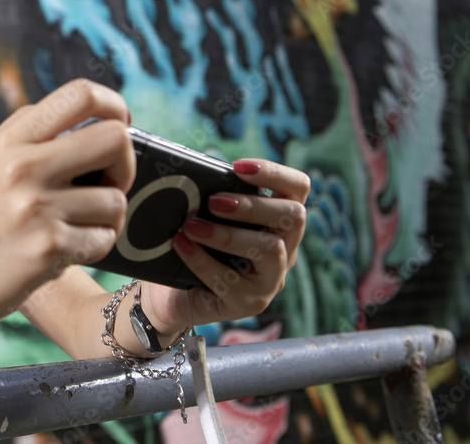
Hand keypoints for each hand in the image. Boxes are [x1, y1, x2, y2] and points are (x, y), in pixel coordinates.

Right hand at [0, 79, 135, 320]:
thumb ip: (31, 135)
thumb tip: (96, 118)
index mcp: (10, 139)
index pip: (81, 95)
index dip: (114, 105)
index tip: (118, 126)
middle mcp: (21, 166)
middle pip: (114, 138)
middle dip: (124, 165)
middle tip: (108, 184)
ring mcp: (34, 206)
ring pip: (115, 199)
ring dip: (107, 218)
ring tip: (76, 226)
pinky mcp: (48, 246)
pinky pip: (105, 237)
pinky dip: (94, 246)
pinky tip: (66, 249)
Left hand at [141, 158, 309, 335]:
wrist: (171, 294)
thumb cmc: (193, 244)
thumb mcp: (206, 216)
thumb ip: (212, 196)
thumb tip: (193, 172)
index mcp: (278, 220)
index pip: (298, 188)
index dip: (275, 172)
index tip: (238, 166)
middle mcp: (285, 248)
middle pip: (293, 216)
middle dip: (252, 205)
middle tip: (213, 201)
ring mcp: (271, 278)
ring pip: (270, 249)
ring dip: (227, 234)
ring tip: (191, 226)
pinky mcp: (250, 303)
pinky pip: (232, 280)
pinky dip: (202, 260)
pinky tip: (181, 244)